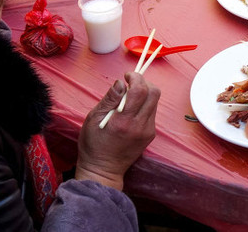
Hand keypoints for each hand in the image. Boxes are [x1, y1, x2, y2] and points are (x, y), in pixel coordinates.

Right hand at [75, 72, 159, 190]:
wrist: (103, 170)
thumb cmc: (93, 145)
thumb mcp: (93, 119)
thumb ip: (109, 99)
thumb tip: (120, 82)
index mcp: (123, 121)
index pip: (140, 91)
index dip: (136, 78)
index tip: (127, 76)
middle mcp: (140, 126)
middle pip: (154, 93)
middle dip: (143, 83)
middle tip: (130, 83)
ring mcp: (148, 131)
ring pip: (154, 102)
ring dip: (144, 93)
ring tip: (128, 98)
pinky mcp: (150, 135)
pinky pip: (152, 112)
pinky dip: (143, 105)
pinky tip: (131, 111)